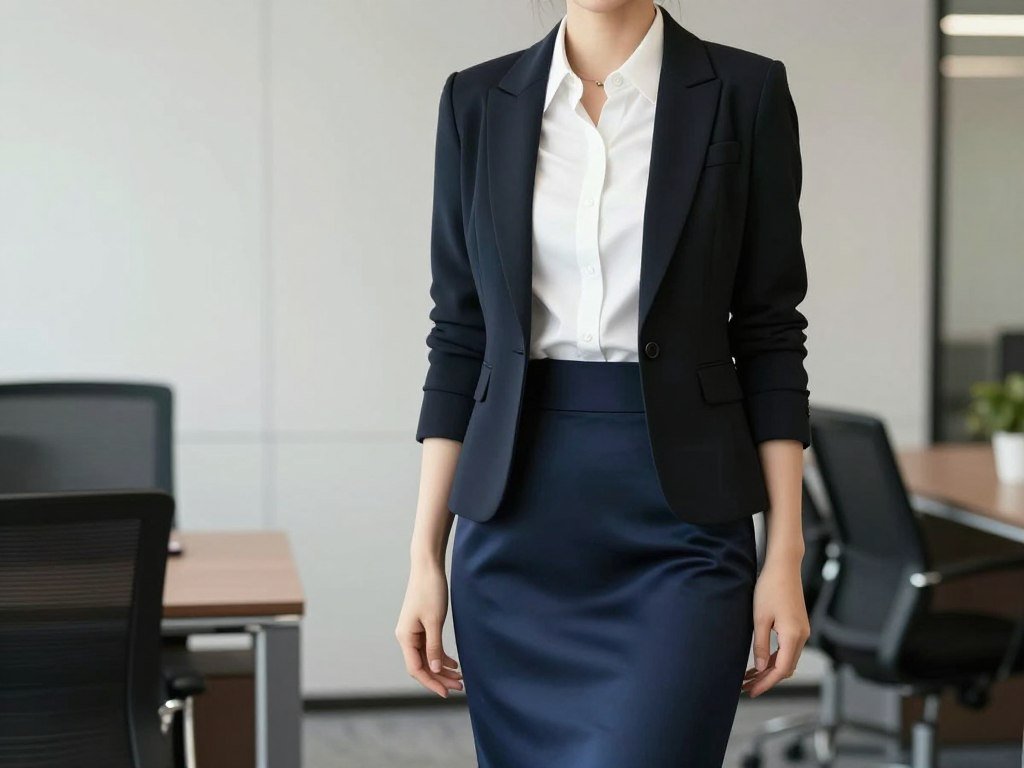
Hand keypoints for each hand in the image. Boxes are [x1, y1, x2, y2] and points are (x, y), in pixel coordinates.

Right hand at [395, 560, 463, 697]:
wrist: (428, 567)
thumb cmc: (430, 591)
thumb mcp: (434, 621)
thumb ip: (434, 646)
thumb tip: (436, 669)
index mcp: (405, 637)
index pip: (416, 669)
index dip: (431, 683)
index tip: (446, 692)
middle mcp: (407, 637)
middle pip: (422, 666)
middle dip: (440, 678)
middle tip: (460, 687)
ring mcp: (413, 632)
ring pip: (427, 658)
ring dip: (442, 669)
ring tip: (460, 678)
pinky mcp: (421, 626)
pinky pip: (430, 647)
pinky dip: (441, 656)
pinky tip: (454, 663)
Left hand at [742, 556, 809, 697]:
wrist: (784, 567)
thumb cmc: (770, 587)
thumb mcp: (760, 618)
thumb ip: (760, 644)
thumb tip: (759, 666)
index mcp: (793, 636)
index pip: (781, 670)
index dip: (766, 683)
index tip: (752, 691)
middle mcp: (802, 636)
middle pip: (785, 668)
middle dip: (767, 680)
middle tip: (747, 686)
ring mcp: (801, 631)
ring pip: (787, 660)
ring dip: (769, 669)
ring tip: (749, 676)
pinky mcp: (798, 626)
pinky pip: (787, 649)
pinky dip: (774, 658)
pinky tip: (760, 661)